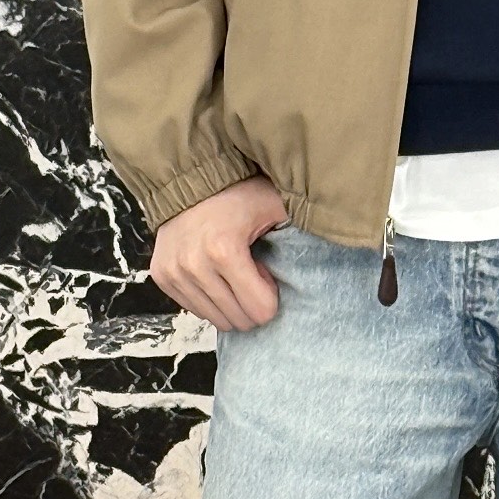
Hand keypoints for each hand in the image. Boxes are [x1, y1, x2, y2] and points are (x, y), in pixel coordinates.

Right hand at [149, 174, 290, 330]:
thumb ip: (305, 221)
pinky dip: (210, 298)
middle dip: (252, 303)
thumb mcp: (275, 203)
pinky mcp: (162, 276)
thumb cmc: (238, 192)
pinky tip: (215, 273)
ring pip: (215, 318)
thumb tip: (336, 234)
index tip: (266, 273)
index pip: (259, 311)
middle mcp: (194, 266)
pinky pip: (194, 308)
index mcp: (224, 251)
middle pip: (238, 320)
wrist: (190, 179)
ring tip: (233, 271)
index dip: (269, 295)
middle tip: (252, 273)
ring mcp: (174, 273)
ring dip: (230, 302)